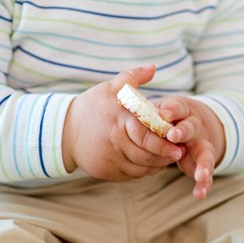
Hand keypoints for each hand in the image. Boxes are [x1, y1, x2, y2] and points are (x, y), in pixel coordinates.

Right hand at [62, 65, 184, 180]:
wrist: (64, 130)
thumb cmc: (91, 106)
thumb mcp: (109, 88)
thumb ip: (132, 77)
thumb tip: (153, 67)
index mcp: (119, 120)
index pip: (147, 134)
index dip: (165, 140)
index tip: (178, 140)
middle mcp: (115, 142)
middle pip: (147, 154)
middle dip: (165, 155)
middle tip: (180, 153)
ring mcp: (111, 159)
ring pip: (142, 167)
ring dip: (158, 164)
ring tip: (168, 158)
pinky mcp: (107, 172)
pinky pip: (132, 175)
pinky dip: (145, 171)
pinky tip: (152, 163)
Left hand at [159, 97, 224, 199]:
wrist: (186, 128)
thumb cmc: (165, 121)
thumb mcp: (158, 114)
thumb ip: (149, 114)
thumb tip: (128, 104)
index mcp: (182, 113)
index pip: (179, 108)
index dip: (172, 110)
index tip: (164, 114)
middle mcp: (194, 128)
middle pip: (192, 128)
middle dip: (183, 132)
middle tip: (173, 136)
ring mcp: (200, 146)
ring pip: (205, 153)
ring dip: (204, 165)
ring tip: (201, 176)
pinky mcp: (202, 163)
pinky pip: (205, 174)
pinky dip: (204, 184)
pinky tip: (200, 194)